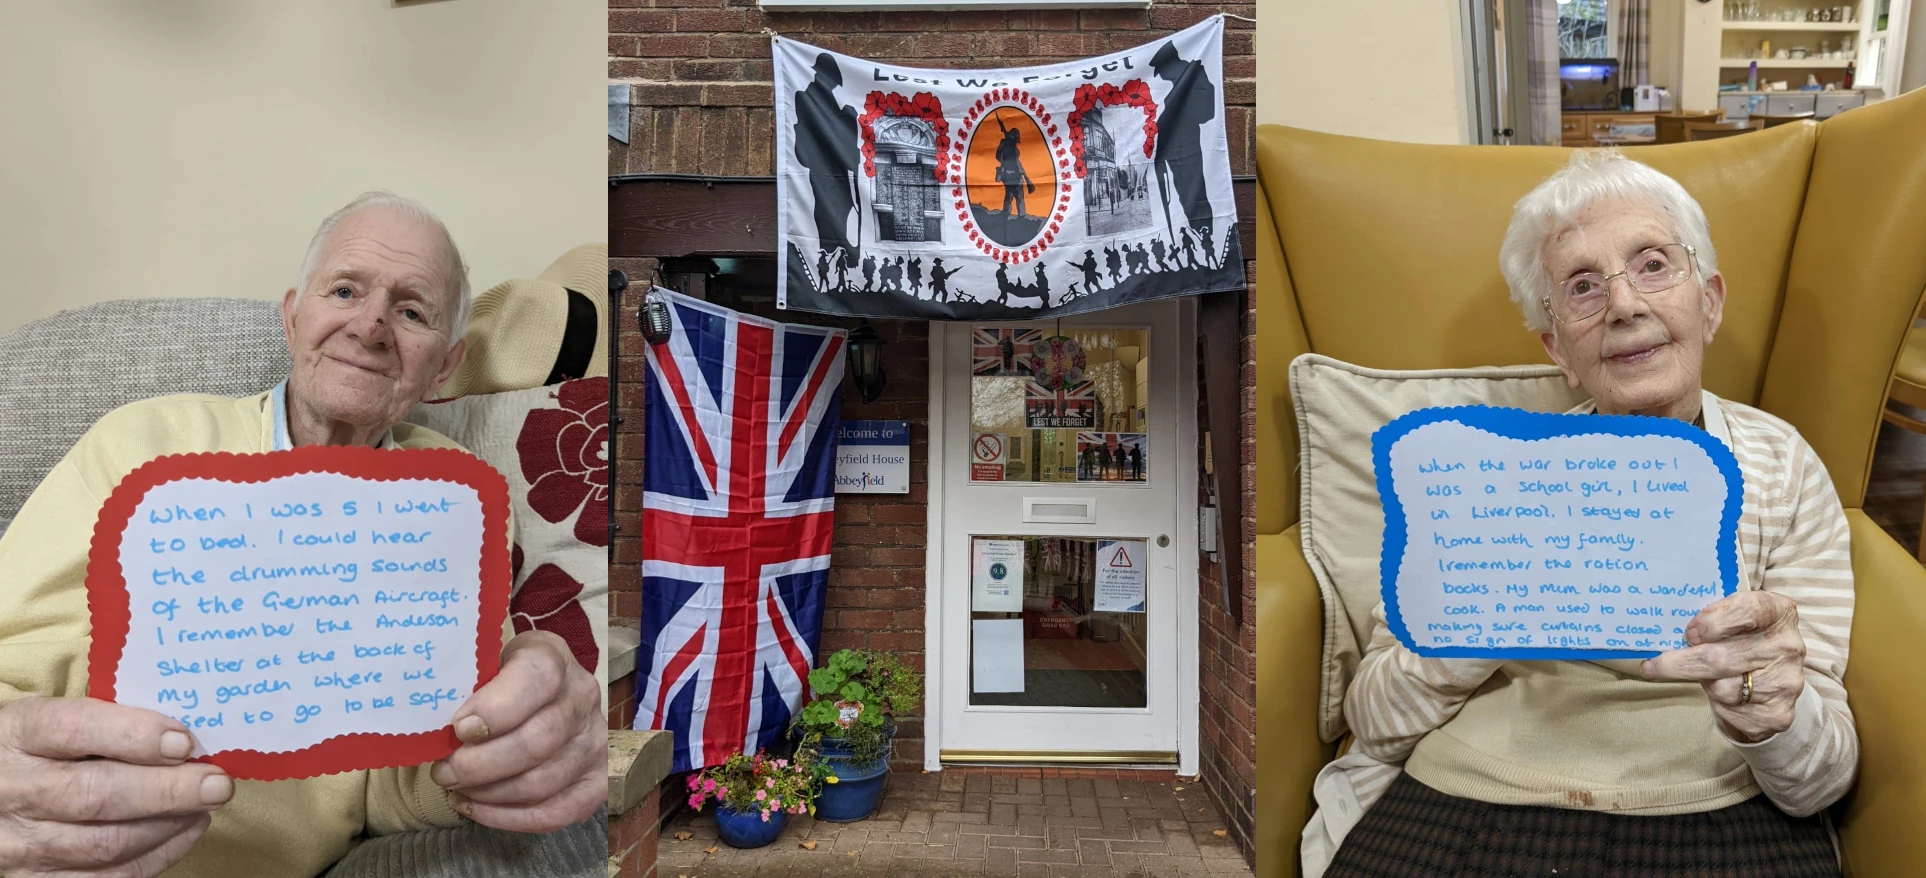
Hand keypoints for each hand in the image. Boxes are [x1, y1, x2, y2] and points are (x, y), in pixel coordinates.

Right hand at [0, 697, 233, 877]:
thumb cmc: (35, 751)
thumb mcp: (50, 722)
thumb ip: (104, 724)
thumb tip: (182, 739)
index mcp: (17, 735)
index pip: (74, 730)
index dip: (134, 735)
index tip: (184, 743)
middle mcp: (13, 790)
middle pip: (95, 794)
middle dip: (167, 790)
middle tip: (218, 784)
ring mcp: (19, 843)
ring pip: (104, 844)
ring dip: (168, 825)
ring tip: (205, 805)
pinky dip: (156, 856)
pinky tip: (184, 831)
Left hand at [431, 630, 603, 832]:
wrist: (545, 693)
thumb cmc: (501, 680)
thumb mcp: (485, 662)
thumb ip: (466, 684)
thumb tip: (431, 725)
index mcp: (554, 659)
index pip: (537, 680)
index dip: (496, 709)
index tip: (458, 729)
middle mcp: (583, 698)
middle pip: (536, 742)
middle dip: (479, 765)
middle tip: (444, 772)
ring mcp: (595, 742)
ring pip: (541, 783)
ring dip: (488, 794)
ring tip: (455, 788)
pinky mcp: (596, 780)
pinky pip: (557, 813)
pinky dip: (509, 818)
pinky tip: (477, 808)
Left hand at [1643, 591, 1806, 742]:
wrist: (1772, 684)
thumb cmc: (1741, 642)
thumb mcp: (1732, 620)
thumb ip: (1710, 619)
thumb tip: (1664, 632)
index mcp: (1778, 612)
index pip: (1748, 610)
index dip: (1714, 620)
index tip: (1689, 632)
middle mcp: (1788, 645)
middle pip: (1721, 657)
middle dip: (1681, 663)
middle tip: (1654, 666)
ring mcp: (1787, 681)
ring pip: (1723, 689)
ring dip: (1706, 685)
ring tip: (1710, 679)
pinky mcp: (1779, 713)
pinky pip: (1731, 712)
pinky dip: (1720, 708)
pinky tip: (1727, 700)